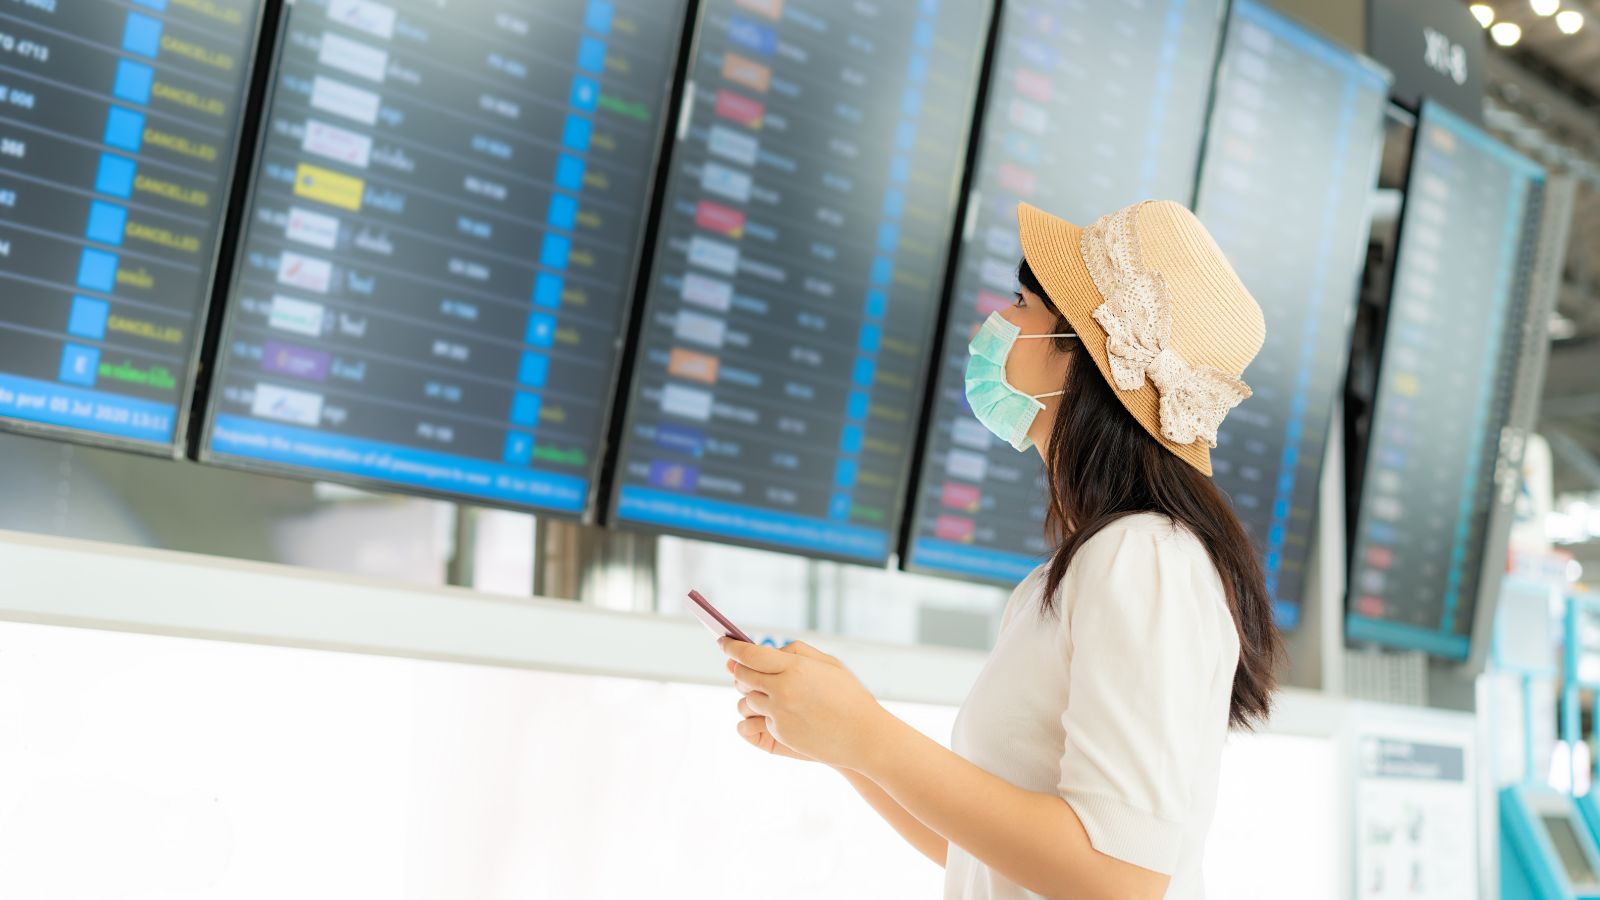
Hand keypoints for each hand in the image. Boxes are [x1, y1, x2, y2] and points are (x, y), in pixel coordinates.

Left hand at [720, 637, 891, 770]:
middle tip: (738, 665)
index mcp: (795, 667)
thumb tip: (768, 648)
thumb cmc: (849, 696)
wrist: (864, 736)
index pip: (750, 654)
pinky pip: (761, 719)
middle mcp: (782, 689)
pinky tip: (785, 711)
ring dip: (752, 692)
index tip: (723, 642)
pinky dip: (768, 712)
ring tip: (769, 689)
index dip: (732, 647)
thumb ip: (796, 652)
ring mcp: (779, 714)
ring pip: (748, 699)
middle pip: (742, 675)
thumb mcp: (828, 664)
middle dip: (738, 669)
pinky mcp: (779, 734)